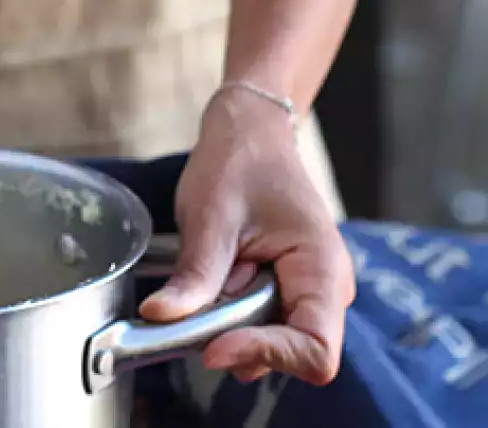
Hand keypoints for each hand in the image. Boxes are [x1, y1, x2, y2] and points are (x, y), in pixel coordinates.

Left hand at [139, 91, 354, 385]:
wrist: (249, 132)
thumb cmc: (237, 162)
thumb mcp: (210, 216)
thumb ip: (195, 274)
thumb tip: (160, 318)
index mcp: (323, 269)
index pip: (315, 352)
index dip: (265, 355)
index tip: (212, 344)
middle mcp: (327, 289)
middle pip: (291, 353)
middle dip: (239, 336)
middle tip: (202, 295)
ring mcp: (308, 291)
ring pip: (270, 340)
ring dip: (231, 322)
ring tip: (216, 268)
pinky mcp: (287, 290)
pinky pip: (260, 321)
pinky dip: (230, 310)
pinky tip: (219, 273)